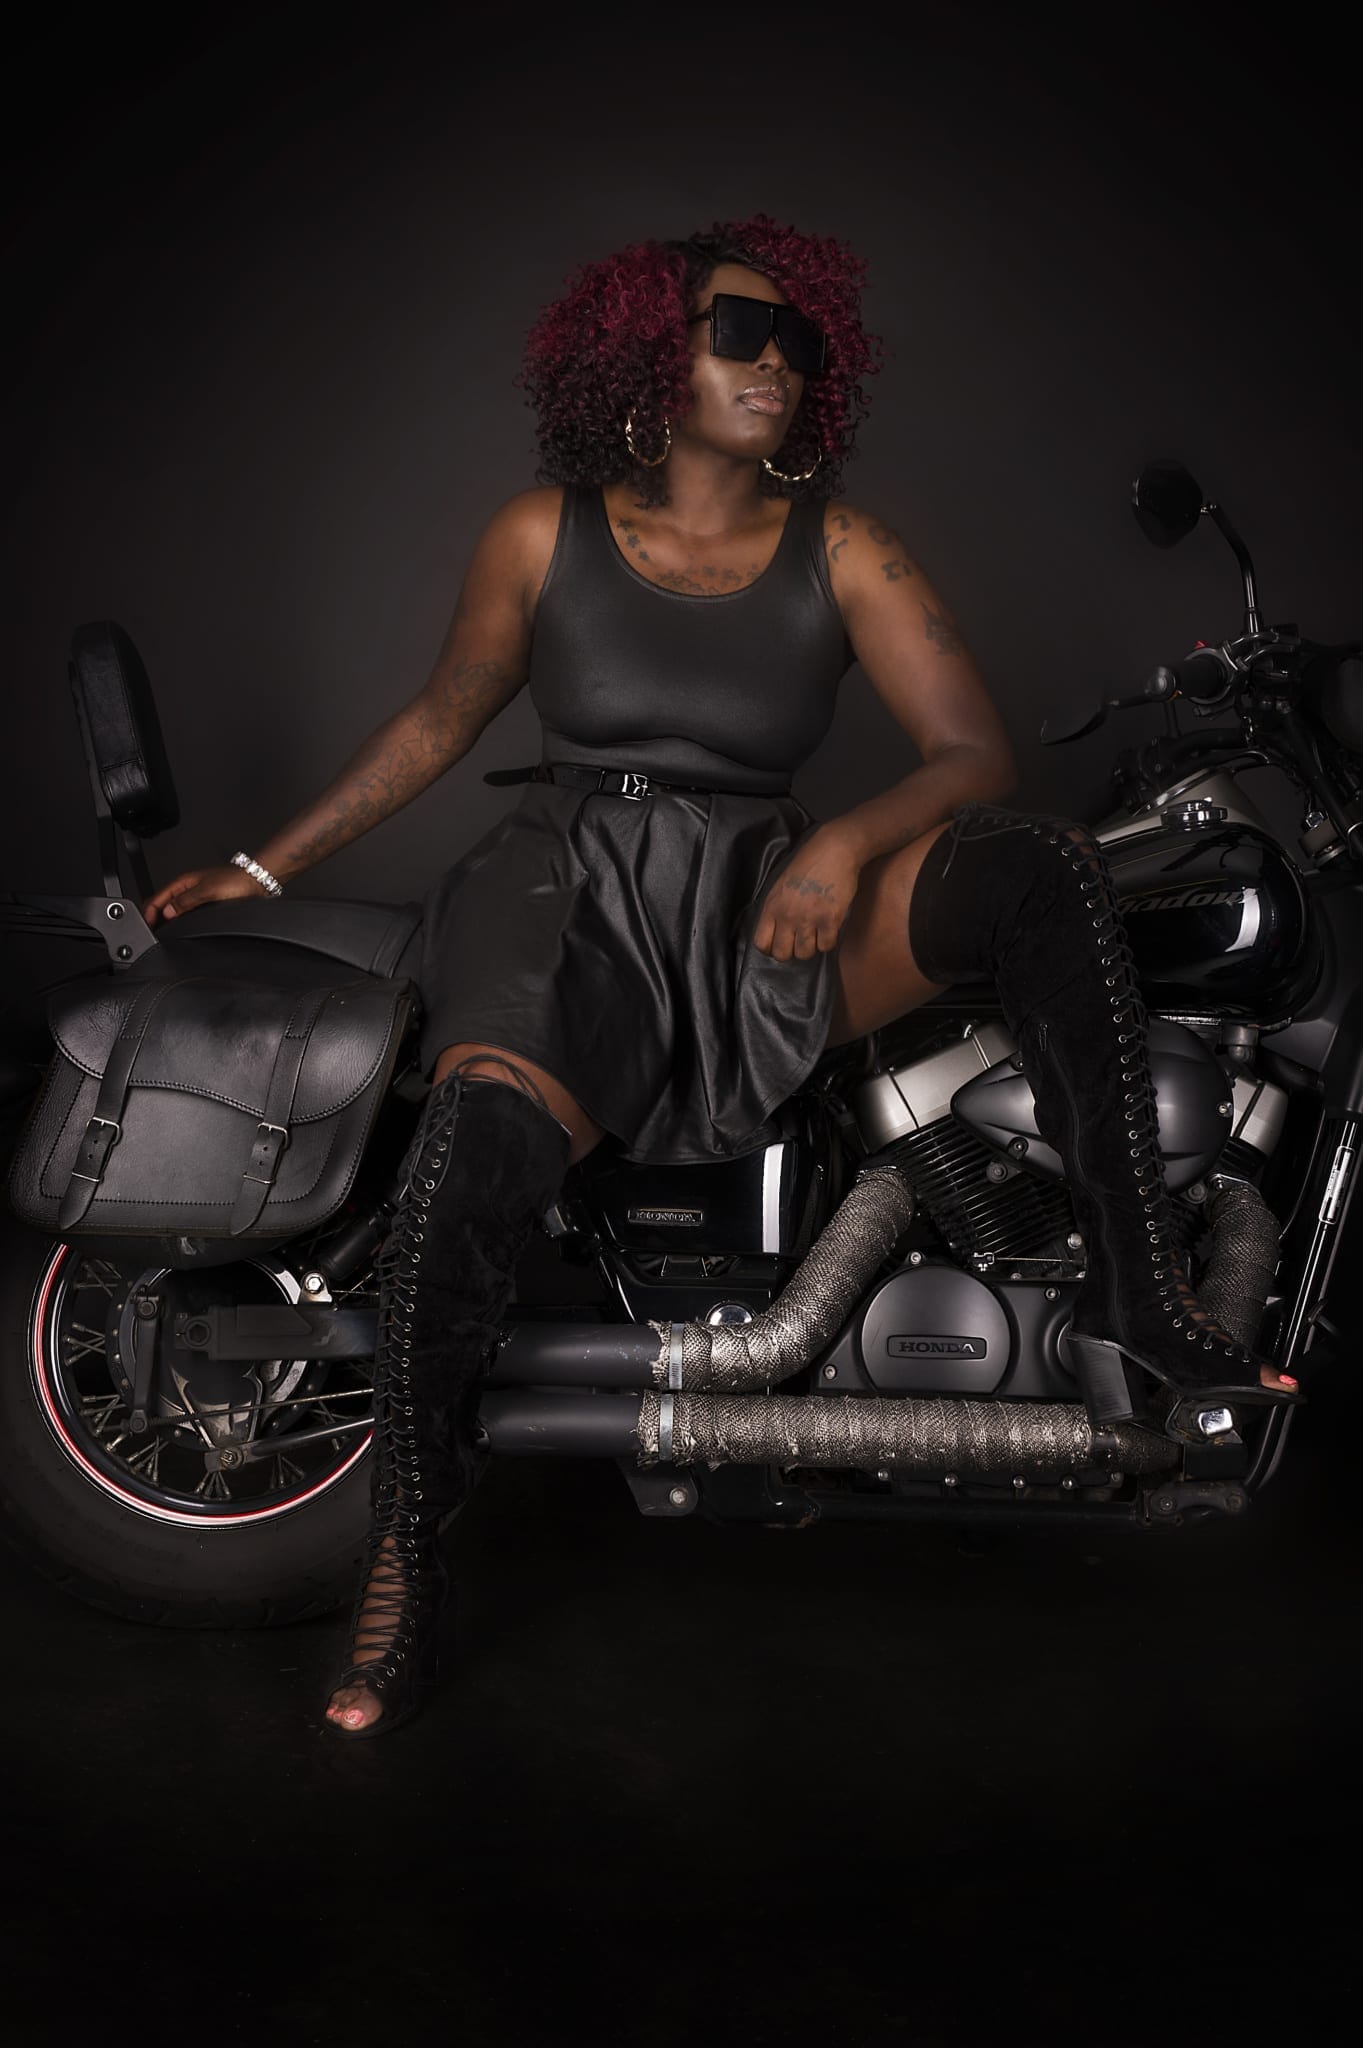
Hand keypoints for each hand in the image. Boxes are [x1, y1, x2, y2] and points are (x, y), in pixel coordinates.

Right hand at [143, 863, 272, 925]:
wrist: (256, 882)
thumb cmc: (236, 881)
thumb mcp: (207, 891)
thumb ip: (186, 901)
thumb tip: (167, 912)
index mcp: (183, 883)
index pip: (156, 898)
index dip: (148, 913)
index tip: (145, 927)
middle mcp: (187, 889)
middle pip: (162, 905)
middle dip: (152, 917)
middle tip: (150, 933)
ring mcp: (195, 897)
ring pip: (172, 910)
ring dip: (164, 920)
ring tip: (160, 933)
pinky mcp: (204, 904)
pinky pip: (184, 914)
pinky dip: (177, 921)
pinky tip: (179, 929)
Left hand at [753, 827, 861, 960]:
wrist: (834, 850)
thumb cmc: (807, 864)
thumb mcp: (780, 884)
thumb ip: (776, 908)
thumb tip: (776, 930)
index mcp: (772, 906)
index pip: (761, 943)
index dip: (770, 949)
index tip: (779, 944)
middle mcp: (787, 916)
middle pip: (782, 954)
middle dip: (791, 952)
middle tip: (799, 942)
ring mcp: (809, 919)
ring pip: (804, 954)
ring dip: (811, 947)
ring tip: (815, 934)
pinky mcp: (830, 920)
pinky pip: (826, 946)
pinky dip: (828, 942)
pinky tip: (829, 929)